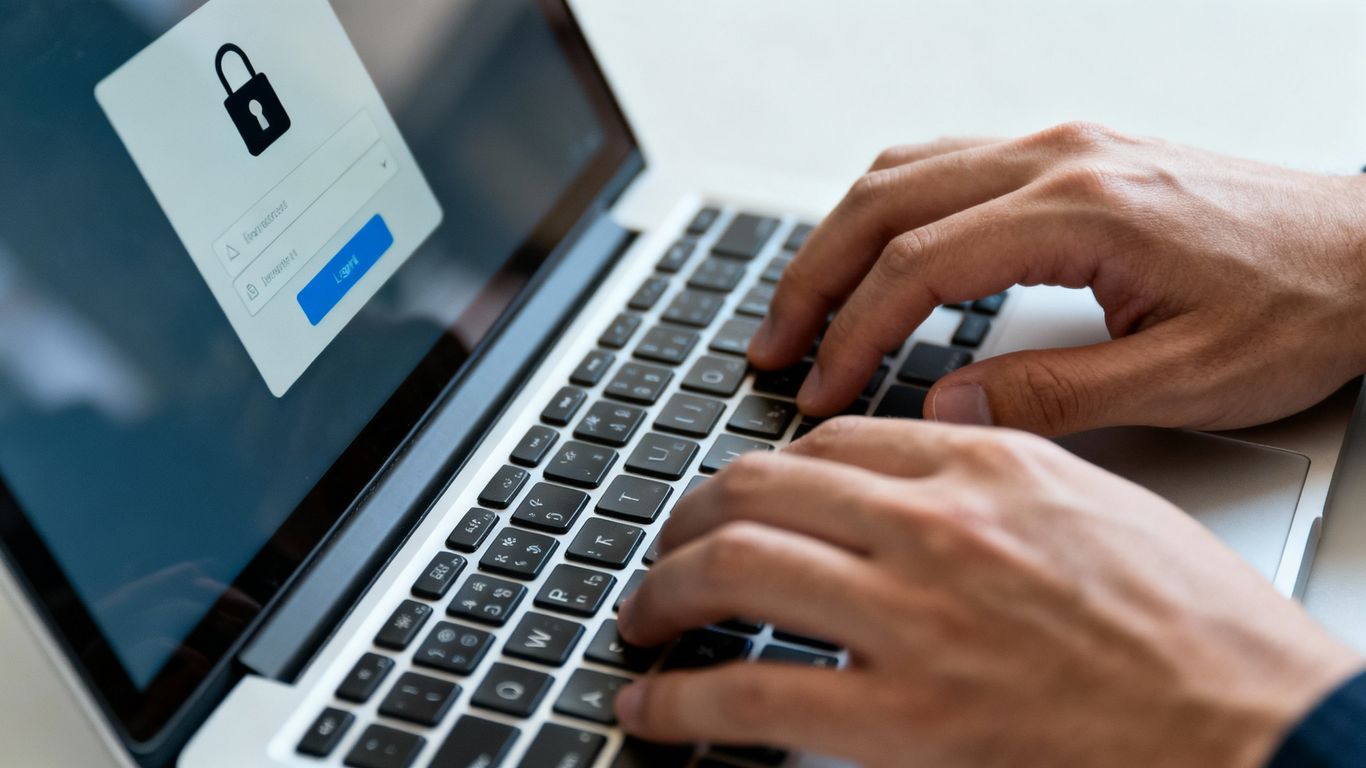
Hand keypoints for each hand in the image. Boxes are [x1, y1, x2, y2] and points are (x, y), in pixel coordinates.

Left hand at [613, 418, 1362, 766]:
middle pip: (763, 487)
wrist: (1264, 729)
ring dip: (667, 588)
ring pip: (738, 565)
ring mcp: (916, 617)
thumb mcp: (1100, 509)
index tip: (744, 494)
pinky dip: (681, 700)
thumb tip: (923, 463)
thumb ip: (1001, 475)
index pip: (835, 440)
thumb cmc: (1202, 633)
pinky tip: (652, 708)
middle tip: (669, 546)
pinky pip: (751, 694)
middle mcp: (940, 525)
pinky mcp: (905, 718)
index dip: (768, 467)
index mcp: (991, 466)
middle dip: (693, 516)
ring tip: (645, 614)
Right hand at [749, 123, 1365, 434]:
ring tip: (800, 310)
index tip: (820, 390)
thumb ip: (1054, 396)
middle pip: (885, 202)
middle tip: (771, 347)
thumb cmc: (1301, 307)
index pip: (920, 265)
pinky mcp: (1068, 160)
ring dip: (837, 241)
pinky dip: (885, 216)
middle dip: (813, 280)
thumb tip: (946, 412)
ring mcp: (1060, 149)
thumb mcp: (1186, 379)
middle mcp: (1058, 159)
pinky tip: (870, 259)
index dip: (855, 334)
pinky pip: (942, 166)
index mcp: (1082, 209)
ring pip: (904, 172)